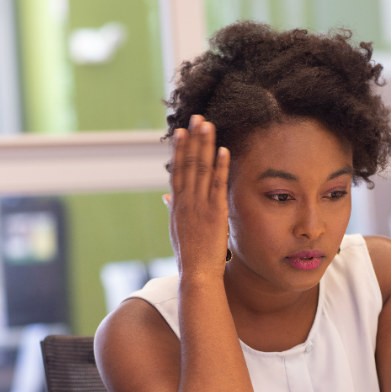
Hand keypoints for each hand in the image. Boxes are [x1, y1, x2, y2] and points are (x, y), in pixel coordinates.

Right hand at [167, 115, 229, 277]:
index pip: (177, 170)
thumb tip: (167, 196)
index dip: (179, 149)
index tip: (181, 131)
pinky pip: (217, 185)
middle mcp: (186, 202)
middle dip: (193, 139)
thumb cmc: (189, 255)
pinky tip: (223, 151)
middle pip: (187, 164)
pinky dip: (220, 167)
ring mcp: (199, 206)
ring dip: (205, 145)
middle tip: (197, 118)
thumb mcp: (176, 230)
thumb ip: (172, 210)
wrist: (196, 274)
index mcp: (177, 205)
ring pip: (201, 169)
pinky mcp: (215, 213)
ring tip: (208, 125)